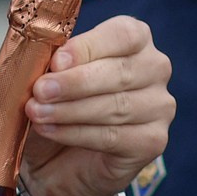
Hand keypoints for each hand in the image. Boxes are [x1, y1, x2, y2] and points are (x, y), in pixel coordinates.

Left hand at [19, 14, 173, 195]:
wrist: (56, 160)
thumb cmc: (58, 105)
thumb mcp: (51, 76)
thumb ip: (55, 64)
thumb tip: (52, 63)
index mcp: (136, 40)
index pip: (123, 35)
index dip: (89, 47)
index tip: (56, 62)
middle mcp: (155, 69)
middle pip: (121, 72)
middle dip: (75, 83)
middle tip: (39, 91)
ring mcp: (160, 107)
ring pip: (117, 106)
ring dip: (70, 110)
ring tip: (37, 114)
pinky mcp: (153, 141)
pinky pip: (113, 136)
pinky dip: (76, 134)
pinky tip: (50, 131)